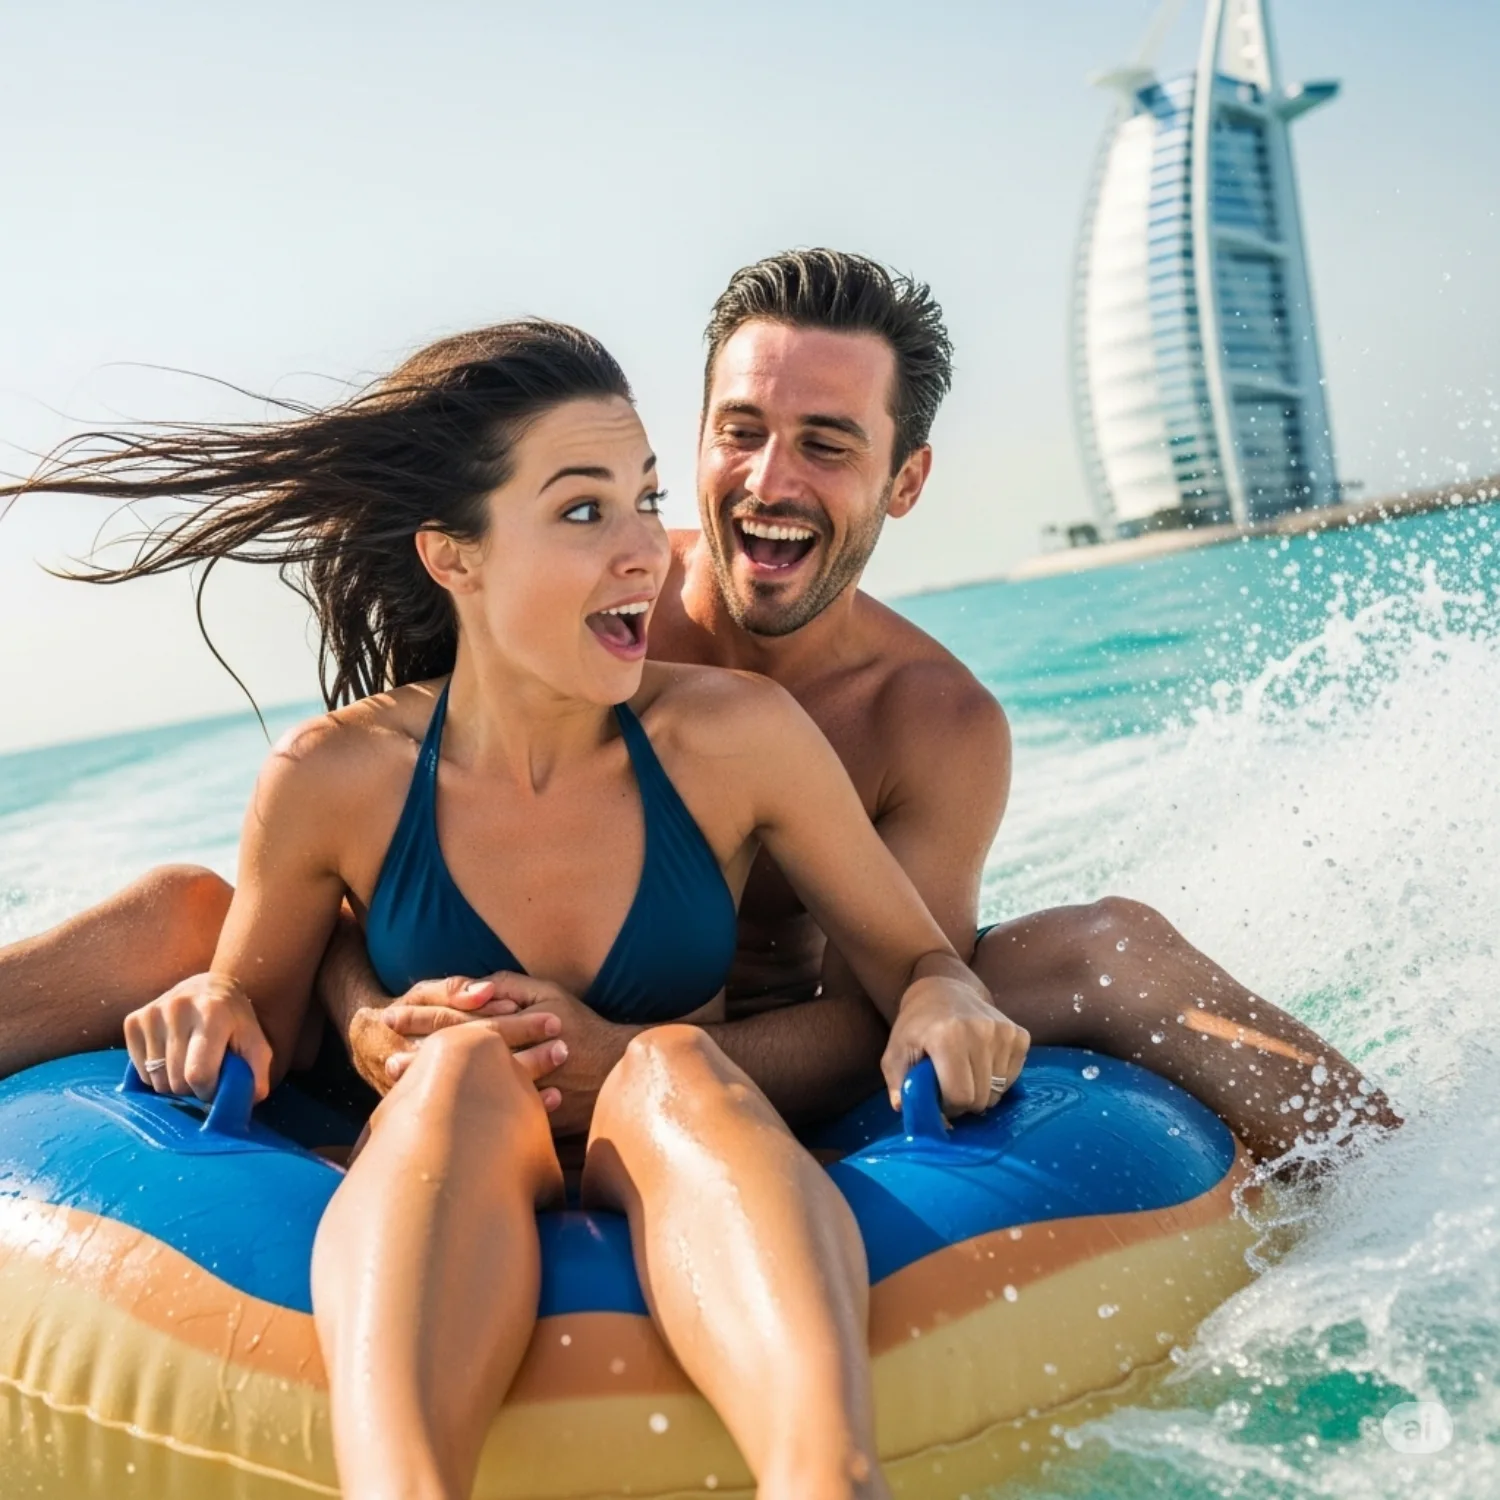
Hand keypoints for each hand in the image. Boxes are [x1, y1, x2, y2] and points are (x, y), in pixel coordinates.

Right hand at [123, 972, 274, 1103]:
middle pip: (176, 1080)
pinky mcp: (133, 1021)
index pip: (199, 1074)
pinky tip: (170, 1056)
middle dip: (192, 1087)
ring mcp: (152, 1014)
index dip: (209, 1089)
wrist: (208, 987)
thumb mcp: (255, 1043)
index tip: (217, 1083)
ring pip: (156, 1080)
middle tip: (203, 1071)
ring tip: (187, 1062)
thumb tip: (244, 1104)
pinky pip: (140, 1071)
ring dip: (173, 1082)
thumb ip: (256, 1075)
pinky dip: (156, 1074)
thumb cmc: (234, 1022)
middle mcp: (178, 1009)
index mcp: (213, 1012)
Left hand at [384, 972, 638, 1136]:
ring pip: (463, 1088)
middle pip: (451, 1056)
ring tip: (400, 1090)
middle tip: (383, 1057)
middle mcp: (504, 1059)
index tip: (391, 1015)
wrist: (613, 1067)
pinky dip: (461, 1114)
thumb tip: (475, 986)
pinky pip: (485, 1115)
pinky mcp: (521, 1114)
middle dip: (416, 1056)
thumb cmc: (580, 1026)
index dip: (421, 1016)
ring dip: (431, 1087)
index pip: (454, 1019)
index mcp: (505, 1027)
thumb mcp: (549, 992)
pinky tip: (442, 1117)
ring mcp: (511, 1090)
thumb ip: (509, 986)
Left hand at [881, 975, 1028, 1115]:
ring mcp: (1004, 1032)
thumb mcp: (896, 1051)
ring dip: (982, 1091)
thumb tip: (903, 1107)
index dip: (948, 1106)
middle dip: (965, 1102)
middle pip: (981, 1097)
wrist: (945, 989)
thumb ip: (897, 1082)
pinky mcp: (1019, 1035)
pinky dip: (997, 1080)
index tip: (939, 1097)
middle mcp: (980, 1031)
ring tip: (965, 1073)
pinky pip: (1012, 1077)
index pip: (960, 1096)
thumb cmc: (918, 1025)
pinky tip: (982, 1064)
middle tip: (951, 1087)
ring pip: (999, 1091)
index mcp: (948, 1036)